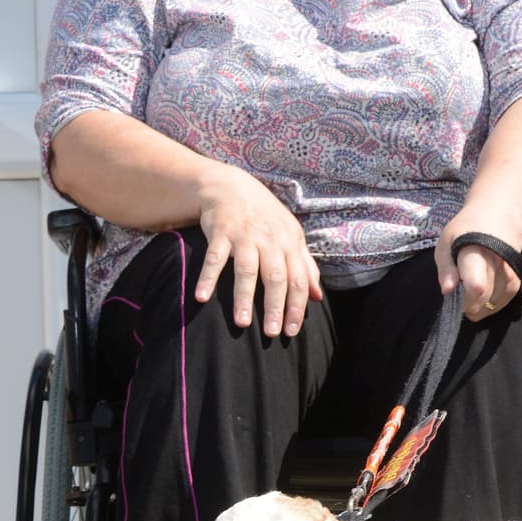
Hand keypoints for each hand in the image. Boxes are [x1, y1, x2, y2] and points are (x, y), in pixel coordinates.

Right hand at [196, 170, 322, 335]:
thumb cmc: (265, 217)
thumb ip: (305, 266)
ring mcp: (244, 235)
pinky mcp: (220, 232)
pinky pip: (214, 258)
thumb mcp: (290, 236)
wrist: (231, 186)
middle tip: (271, 334)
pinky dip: (208, 277)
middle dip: (275, 307)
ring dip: (243, 297)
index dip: (297, 306)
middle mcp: (269, 240)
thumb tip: (318, 296)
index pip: (298, 279)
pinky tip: (202, 297)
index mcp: (290, 243)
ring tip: (242, 323)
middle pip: (275, 277)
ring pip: (247, 269)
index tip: (292, 331)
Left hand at [435, 219, 521, 323]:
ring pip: (487, 307)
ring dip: (474, 304)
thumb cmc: (466, 232)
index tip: (452, 290)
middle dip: (462, 301)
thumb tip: (447, 291)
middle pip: (479, 301)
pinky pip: (496, 307)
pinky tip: (479, 291)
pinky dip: (485, 305)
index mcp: (477, 252)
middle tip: (456, 286)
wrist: (500, 219)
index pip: (477, 285)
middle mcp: (498, 265)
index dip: (463, 297)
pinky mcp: (515, 284)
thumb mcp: (447, 242)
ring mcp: (509, 275)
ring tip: (468, 284)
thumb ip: (446, 267)